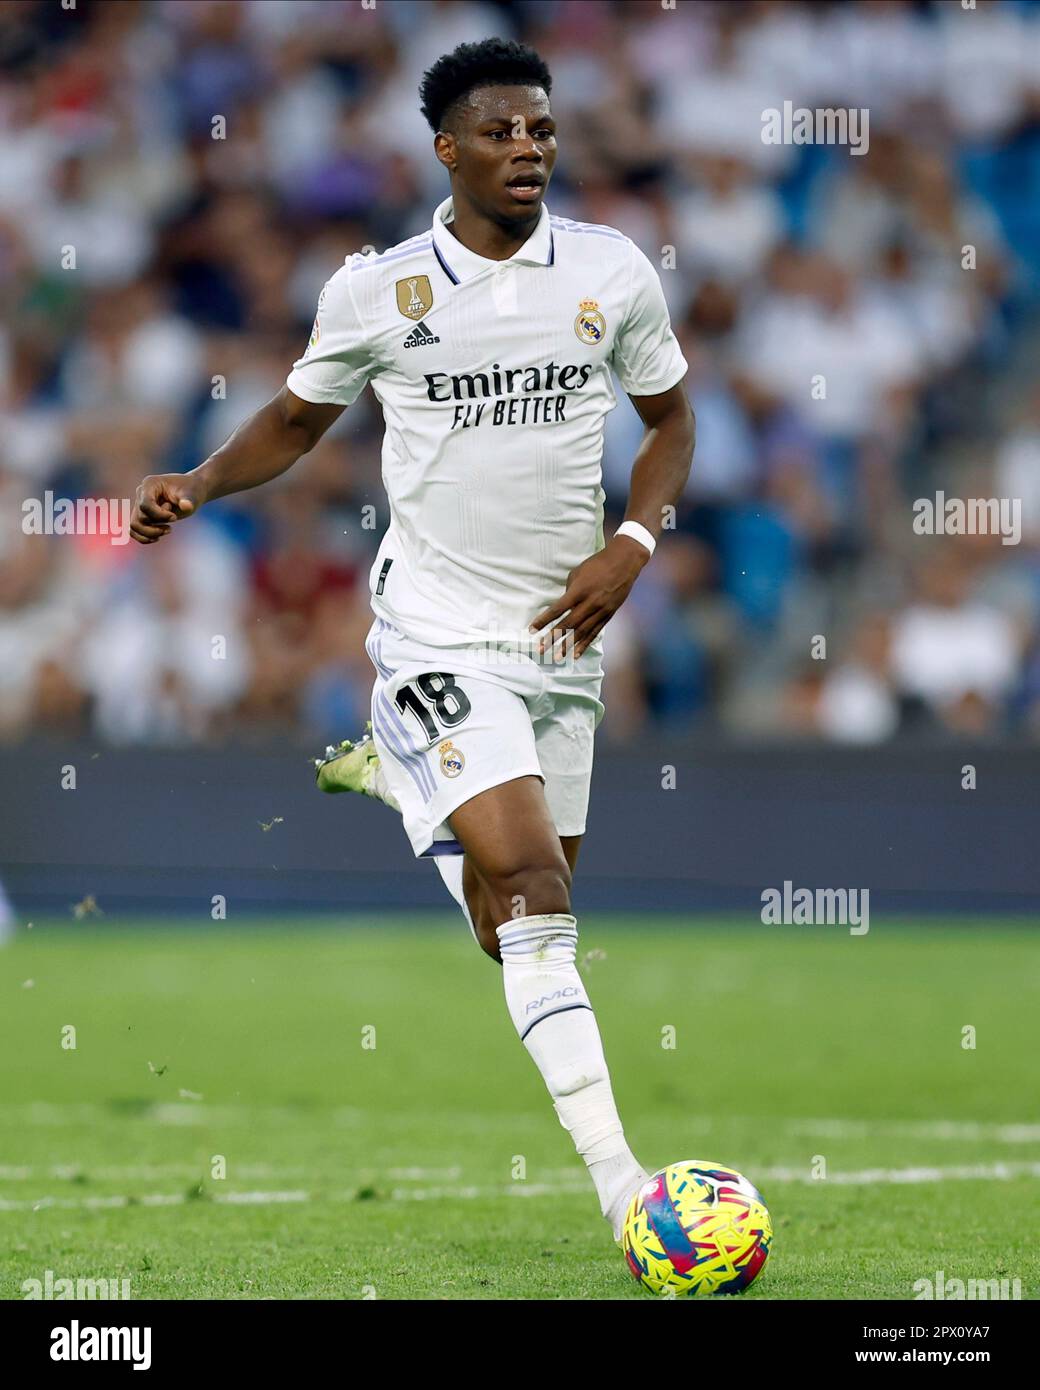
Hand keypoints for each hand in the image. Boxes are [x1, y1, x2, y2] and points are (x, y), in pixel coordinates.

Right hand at [129, 473, 206, 544]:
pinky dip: (144, 538)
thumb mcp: (191, 495)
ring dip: (150, 534)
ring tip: (167, 531)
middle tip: (173, 522)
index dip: (159, 515)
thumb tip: (186, 506)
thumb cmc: (190, 491)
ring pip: (134, 525)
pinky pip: (134, 530)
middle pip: (141, 517)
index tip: (174, 518)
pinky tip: (158, 538)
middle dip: (157, 524)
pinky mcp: (141, 515)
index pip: (145, 505)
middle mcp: (141, 493)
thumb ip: (188, 500)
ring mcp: (139, 504)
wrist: (190, 492)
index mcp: (150, 484)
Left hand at [529, 535, 648, 658]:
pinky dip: (585, 645)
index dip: (543, 621)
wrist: (624, 562)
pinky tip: (576, 655)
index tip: (532, 630)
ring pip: (581, 632)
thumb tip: (563, 608)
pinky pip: (595, 633)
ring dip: (568, 646)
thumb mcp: (577, 574)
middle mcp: (590, 603)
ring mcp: (601, 610)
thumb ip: (569, 592)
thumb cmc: (597, 564)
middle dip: (553, 638)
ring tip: (557, 657)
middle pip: (568, 624)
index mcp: (579, 590)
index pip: (557, 609)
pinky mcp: (609, 615)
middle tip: (540, 649)